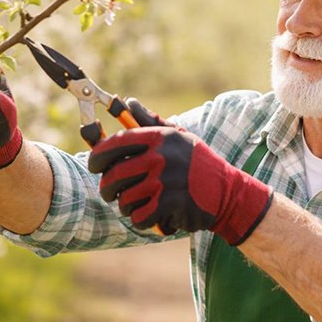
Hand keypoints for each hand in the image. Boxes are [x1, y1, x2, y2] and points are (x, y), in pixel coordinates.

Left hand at [87, 111, 272, 244]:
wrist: (228, 193)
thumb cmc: (198, 164)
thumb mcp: (178, 137)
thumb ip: (149, 121)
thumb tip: (127, 102)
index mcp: (158, 137)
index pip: (114, 144)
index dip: (97, 157)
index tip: (94, 166)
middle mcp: (160, 156)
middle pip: (114, 176)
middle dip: (107, 189)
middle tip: (111, 193)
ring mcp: (165, 181)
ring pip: (124, 199)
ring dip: (126, 206)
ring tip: (135, 204)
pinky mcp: (170, 204)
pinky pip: (139, 216)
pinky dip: (141, 220)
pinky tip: (149, 215)